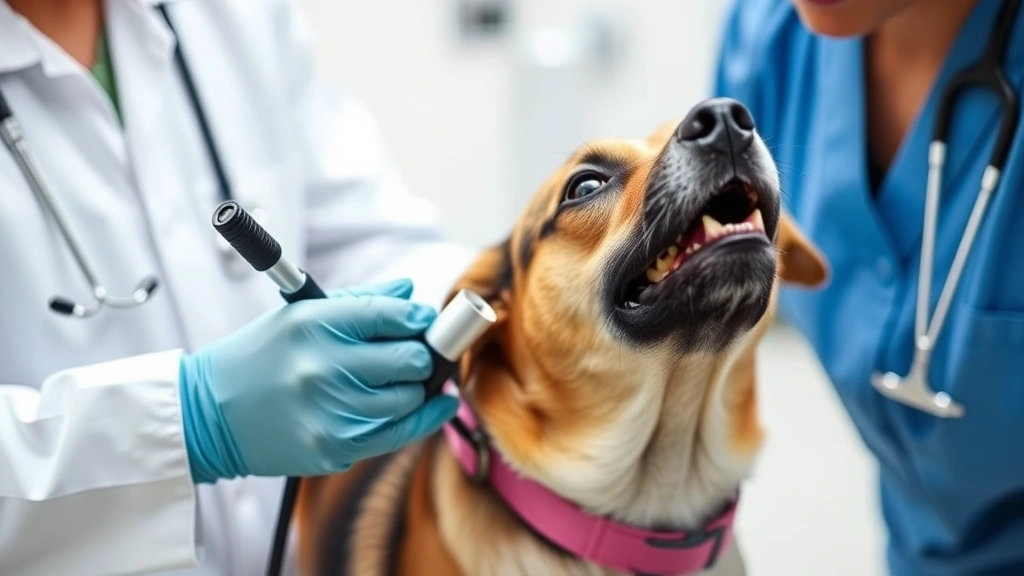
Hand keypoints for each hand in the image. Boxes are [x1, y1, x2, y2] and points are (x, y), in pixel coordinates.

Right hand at [178, 278, 457, 482]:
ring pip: (409, 397)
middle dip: (423, 354)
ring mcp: (331, 411)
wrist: (208, 416)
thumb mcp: (299, 317)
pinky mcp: (336, 446)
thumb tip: (410, 293)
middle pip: (408, 359)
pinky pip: (400, 432)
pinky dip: (426, 417)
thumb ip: (360, 302)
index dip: (417, 318)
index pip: (388, 314)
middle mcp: (323, 367)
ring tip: (411, 379)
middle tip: (422, 352)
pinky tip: (437, 404)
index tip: (425, 320)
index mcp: (313, 325)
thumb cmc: (260, 358)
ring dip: (418, 388)